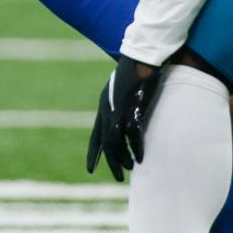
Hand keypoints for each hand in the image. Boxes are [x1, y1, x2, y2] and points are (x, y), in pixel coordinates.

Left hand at [87, 54, 162, 181]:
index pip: (95, 136)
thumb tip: (123, 119)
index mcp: (103, 106)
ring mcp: (119, 109)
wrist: (142, 55)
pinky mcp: (133, 107)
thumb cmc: (135, 71)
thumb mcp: (121, 90)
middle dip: (111, 162)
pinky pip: (132, 134)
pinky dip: (135, 147)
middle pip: (105, 143)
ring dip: (123, 158)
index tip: (90, 169)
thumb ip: (119, 105)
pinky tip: (141, 156)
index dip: (93, 153)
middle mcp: (107, 110)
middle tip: (118, 176)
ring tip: (130, 168)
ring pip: (116, 142)